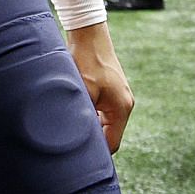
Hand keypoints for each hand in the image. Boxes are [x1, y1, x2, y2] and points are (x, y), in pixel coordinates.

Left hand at [64, 23, 134, 153]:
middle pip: (109, 134)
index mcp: (121, 108)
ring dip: (90, 126)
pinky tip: (74, 112)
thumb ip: (82, 116)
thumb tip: (76, 137)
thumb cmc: (85, 61)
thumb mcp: (82, 91)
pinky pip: (102, 111)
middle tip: (71, 147)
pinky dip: (90, 114)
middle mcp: (124, 104)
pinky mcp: (111, 90)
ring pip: (104, 122)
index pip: (112, 144)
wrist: (88, 35)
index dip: (97, 154)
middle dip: (92, 140)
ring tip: (70, 129)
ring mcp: (118, 96)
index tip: (78, 158)